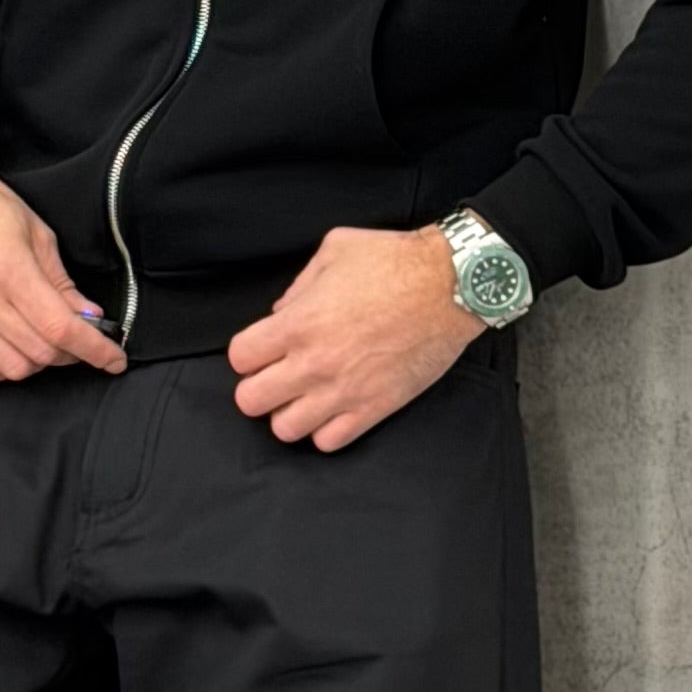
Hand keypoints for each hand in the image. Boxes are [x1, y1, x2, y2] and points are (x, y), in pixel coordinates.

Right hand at [0, 172, 127, 382]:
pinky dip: (5, 369)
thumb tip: (88, 317)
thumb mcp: (38, 235)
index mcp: (10, 272)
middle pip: (41, 353)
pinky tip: (15, 349)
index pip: (60, 328)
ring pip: (13, 368)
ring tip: (46, 340)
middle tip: (81, 338)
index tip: (114, 359)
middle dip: (72, 353)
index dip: (95, 349)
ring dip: (40, 362)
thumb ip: (63, 283)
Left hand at [224, 223, 486, 446]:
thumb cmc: (396, 261)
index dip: (247, 353)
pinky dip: (325, 430)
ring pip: (285, 429)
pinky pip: (329, 442)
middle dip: (258, 387)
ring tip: (304, 396)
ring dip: (289, 413)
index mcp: (298, 322)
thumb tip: (281, 312)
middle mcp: (314, 362)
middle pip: (251, 401)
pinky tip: (334, 410)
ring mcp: (343, 390)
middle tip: (277, 375)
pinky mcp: (374, 408)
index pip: (240, 357)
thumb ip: (300, 285)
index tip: (262, 349)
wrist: (451, 286)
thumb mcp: (335, 250)